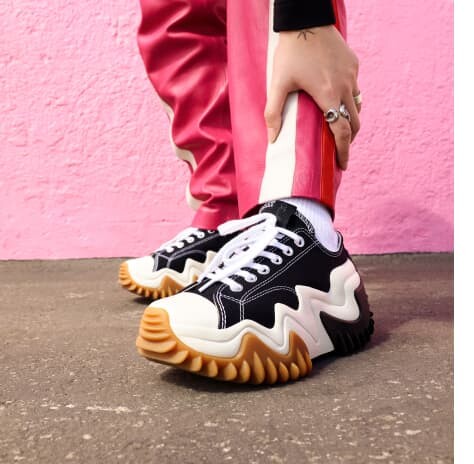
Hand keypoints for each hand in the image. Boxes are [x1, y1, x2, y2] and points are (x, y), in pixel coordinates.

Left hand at [265, 26, 360, 169]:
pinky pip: (355, 88)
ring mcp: (352, 75)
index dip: (343, 151)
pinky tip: (336, 101)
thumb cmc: (290, 53)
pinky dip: (348, 100)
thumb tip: (272, 140)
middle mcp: (345, 87)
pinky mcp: (353, 65)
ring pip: (357, 106)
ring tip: (338, 128)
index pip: (342, 131)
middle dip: (349, 140)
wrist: (306, 20)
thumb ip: (273, 113)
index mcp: (329, 95)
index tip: (342, 164)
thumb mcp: (278, 83)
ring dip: (350, 121)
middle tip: (340, 150)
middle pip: (354, 122)